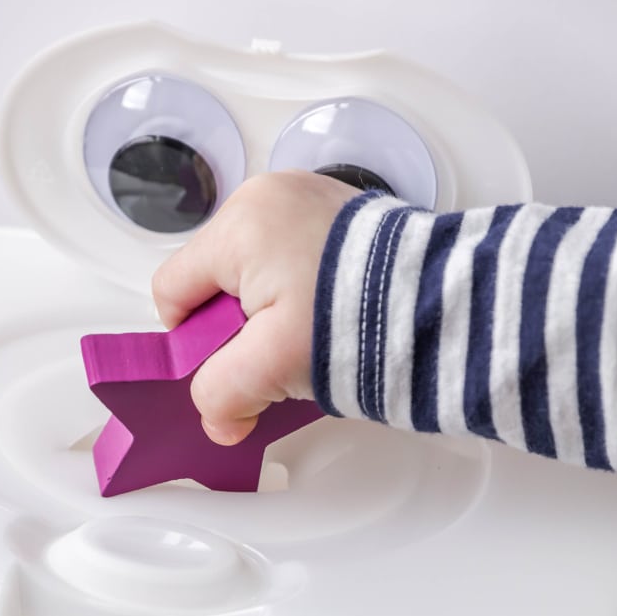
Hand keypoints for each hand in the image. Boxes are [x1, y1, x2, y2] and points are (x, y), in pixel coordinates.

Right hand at [151, 170, 359, 443]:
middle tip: (281, 355)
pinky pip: (294, 257)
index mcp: (238, 224)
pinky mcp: (340, 213)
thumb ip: (222, 394)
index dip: (192, 340)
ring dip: (273, 313)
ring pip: (256, 271)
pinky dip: (305, 292)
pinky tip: (334, 315)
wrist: (443, 305)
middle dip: (238, 327)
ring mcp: (307, 197)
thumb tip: (217, 419)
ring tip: (314, 335)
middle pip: (215, 279)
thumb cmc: (359, 321)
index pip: (173, 289)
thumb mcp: (270, 367)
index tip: (231, 365)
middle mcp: (268, 196)